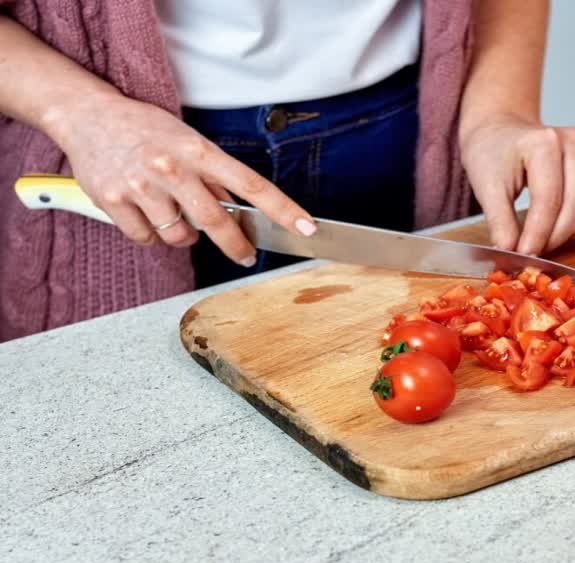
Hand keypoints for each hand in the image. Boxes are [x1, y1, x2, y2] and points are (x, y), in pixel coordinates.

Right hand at [47, 92, 315, 266]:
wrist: (87, 115)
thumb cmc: (145, 129)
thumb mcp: (189, 141)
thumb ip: (214, 177)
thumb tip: (240, 210)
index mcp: (198, 150)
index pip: (252, 184)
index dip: (283, 210)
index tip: (306, 228)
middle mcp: (171, 167)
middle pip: (216, 221)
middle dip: (236, 245)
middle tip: (244, 255)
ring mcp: (140, 184)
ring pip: (179, 236)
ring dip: (185, 236)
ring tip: (175, 214)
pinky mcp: (112, 200)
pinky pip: (145, 238)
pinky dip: (150, 235)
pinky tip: (146, 214)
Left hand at [459, 114, 574, 254]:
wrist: (502, 134)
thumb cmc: (493, 155)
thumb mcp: (486, 188)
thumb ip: (499, 222)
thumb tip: (510, 253)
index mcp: (544, 142)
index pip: (549, 198)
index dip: (538, 234)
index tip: (524, 255)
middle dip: (557, 236)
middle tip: (535, 252)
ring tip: (551, 238)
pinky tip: (572, 230)